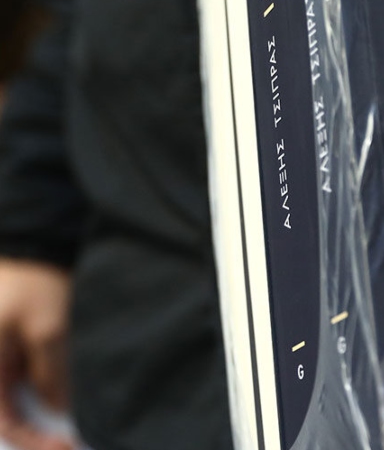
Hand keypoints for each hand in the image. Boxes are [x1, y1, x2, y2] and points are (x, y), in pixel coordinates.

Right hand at [0, 259, 73, 449]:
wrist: (33, 243)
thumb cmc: (31, 282)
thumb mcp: (46, 329)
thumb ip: (51, 372)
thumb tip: (58, 408)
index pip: (6, 423)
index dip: (34, 441)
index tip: (67, 446)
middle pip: (12, 414)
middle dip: (42, 431)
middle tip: (77, 440)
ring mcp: (4, 358)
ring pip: (24, 398)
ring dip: (49, 412)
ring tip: (85, 421)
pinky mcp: (18, 347)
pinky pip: (32, 378)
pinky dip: (52, 390)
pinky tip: (78, 394)